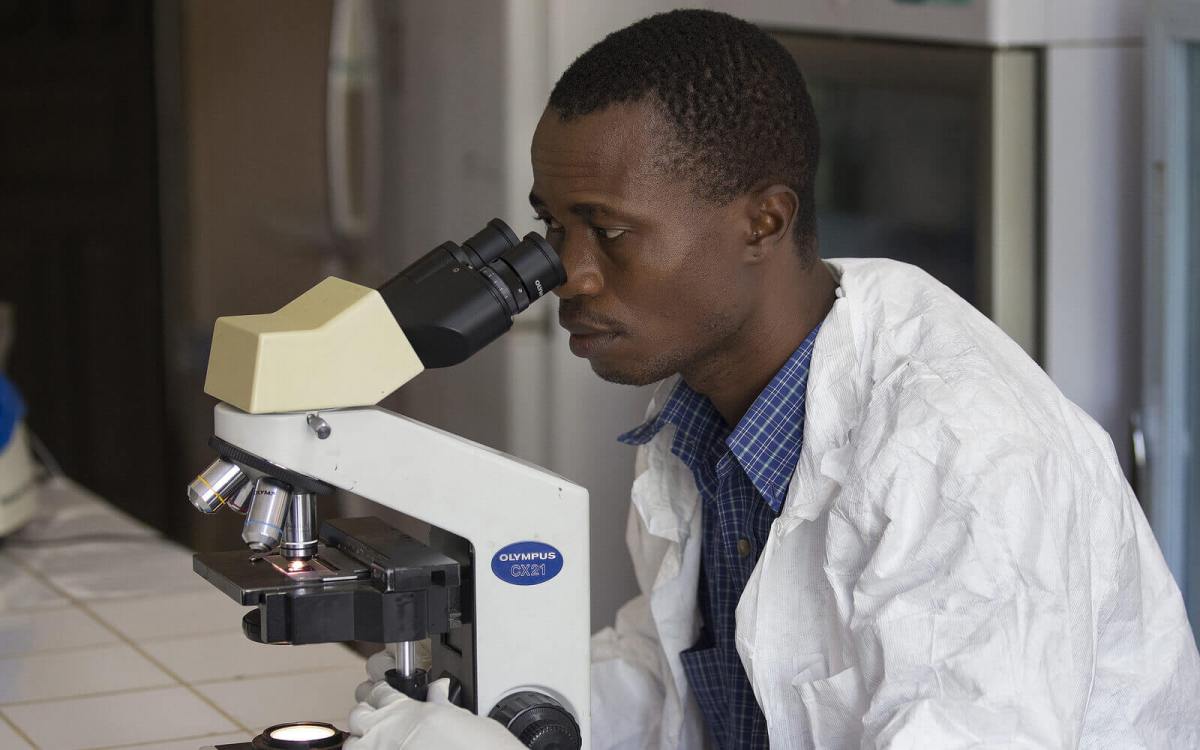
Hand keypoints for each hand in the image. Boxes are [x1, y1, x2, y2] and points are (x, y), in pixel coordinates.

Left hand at [346, 668, 524, 748]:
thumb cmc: (476, 746)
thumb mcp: (461, 718)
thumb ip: (442, 703)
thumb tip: (439, 689)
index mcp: (408, 710)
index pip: (379, 691)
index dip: (379, 692)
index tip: (381, 695)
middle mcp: (388, 732)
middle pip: (357, 715)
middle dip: (364, 716)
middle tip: (375, 720)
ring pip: (352, 743)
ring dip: (360, 741)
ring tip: (376, 742)